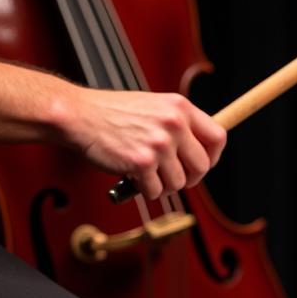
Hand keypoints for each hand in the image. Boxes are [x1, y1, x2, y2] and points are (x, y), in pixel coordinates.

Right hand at [61, 88, 224, 200]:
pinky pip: (156, 191)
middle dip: (190, 178)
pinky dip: (146, 190)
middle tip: (172, 178)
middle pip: (202, 166)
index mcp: (181, 108)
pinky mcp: (142, 163)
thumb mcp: (154, 106)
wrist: (78, 116)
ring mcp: (159, 144)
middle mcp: (174, 124)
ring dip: (164, 185)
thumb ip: (178, 124)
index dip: (214, 156)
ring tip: (147, 174)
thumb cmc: (113, 114)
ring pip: (179, 183)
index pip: (218, 137)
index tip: (203, 164)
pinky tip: (133, 178)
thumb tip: (201, 152)